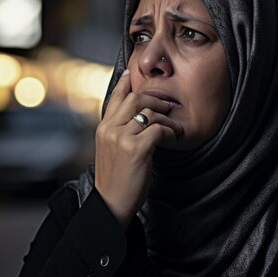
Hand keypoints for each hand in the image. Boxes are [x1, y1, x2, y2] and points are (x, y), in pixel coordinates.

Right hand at [95, 70, 181, 227]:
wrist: (111, 203)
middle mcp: (110, 129)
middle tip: (168, 106)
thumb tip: (138, 118)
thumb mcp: (111, 150)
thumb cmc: (116, 179)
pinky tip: (173, 138)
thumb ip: (119, 132)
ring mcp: (121, 138)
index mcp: (103, 128)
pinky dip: (170, 132)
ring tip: (174, 127)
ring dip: (166, 118)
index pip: (115, 98)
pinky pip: (158, 129)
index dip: (124, 83)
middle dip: (155, 99)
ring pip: (149, 113)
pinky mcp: (135, 149)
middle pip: (135, 99)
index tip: (131, 73)